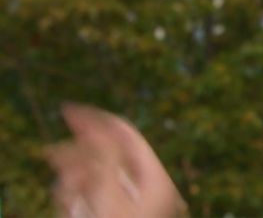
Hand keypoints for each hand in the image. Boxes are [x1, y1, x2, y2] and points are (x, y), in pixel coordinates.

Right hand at [46, 103, 186, 217]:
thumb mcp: (110, 198)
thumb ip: (102, 162)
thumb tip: (95, 130)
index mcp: (154, 178)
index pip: (126, 136)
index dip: (97, 120)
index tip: (68, 110)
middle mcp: (144, 186)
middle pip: (107, 152)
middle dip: (78, 153)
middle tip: (53, 155)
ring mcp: (127, 201)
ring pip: (93, 172)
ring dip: (72, 175)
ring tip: (66, 191)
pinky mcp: (110, 213)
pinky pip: (88, 191)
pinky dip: (72, 192)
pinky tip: (67, 198)